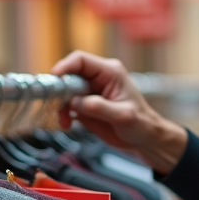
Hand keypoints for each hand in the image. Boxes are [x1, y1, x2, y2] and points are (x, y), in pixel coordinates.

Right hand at [51, 51, 187, 174]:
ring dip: (60, 105)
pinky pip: (67, 104)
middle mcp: (98, 78)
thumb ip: (99, 107)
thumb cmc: (141, 124)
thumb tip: (75, 102)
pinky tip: (67, 124)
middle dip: (60, 90)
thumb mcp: (122, 116)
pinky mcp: (85, 104)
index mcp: (110, 72)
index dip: (64, 66)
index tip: (54, 80)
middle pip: (69, 74)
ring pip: (65, 90)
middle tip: (56, 106)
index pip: (81, 60)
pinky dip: (63, 113)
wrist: (144, 139)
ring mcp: (90, 91)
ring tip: (64, 120)